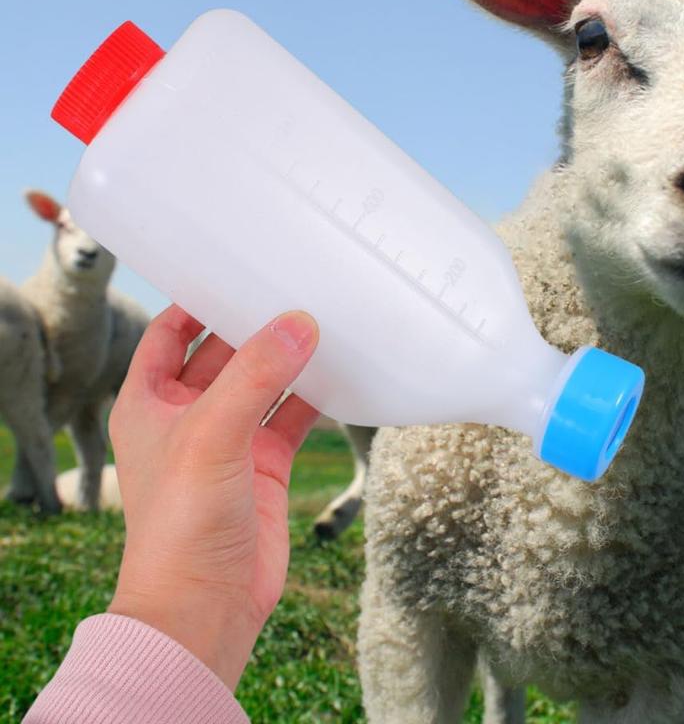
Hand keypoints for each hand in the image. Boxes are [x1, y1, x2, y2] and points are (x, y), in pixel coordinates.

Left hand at [107, 304, 319, 689]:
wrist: (204, 607)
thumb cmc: (181, 525)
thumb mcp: (212, 435)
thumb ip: (256, 376)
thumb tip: (300, 323)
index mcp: (150, 402)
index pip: (170, 332)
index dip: (196, 300)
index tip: (235, 269)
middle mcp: (189, 415)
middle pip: (223, 351)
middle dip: (254, 323)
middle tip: (293, 287)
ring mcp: (231, 440)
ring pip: (263, 380)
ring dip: (288, 357)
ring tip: (323, 319)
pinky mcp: (266, 464)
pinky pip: (293, 414)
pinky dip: (315, 394)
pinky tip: (340, 372)